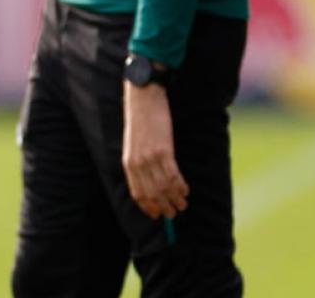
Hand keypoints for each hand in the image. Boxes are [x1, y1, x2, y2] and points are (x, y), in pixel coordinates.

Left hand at [122, 81, 188, 219]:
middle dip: (164, 207)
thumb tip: (150, 182)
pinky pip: (174, 176)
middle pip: (152, 194)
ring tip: (183, 205)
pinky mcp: (164, 151)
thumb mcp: (133, 145)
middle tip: (174, 214)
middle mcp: (137, 163)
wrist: (142, 100)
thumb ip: (138, 163)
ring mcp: (150, 158)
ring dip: (176, 199)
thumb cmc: (139, 122)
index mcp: (128, 163)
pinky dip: (181, 186)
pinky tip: (186, 191)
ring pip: (165, 187)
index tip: (157, 215)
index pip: (137, 193)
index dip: (148, 207)